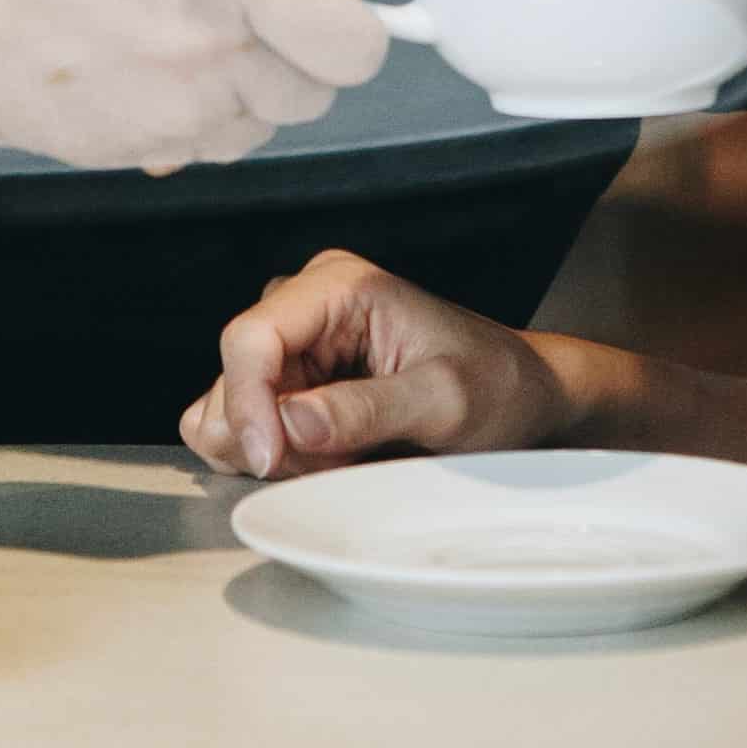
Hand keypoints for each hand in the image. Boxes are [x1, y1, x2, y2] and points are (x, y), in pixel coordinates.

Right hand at [180, 248, 572, 477]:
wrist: (522, 398)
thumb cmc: (498, 387)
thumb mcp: (447, 401)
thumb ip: (369, 409)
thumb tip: (290, 422)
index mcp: (337, 284)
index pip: (249, 338)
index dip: (248, 405)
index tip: (272, 462)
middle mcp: (303, 304)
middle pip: (230, 381)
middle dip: (273, 438)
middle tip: (342, 462)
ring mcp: (292, 344)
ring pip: (225, 411)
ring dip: (275, 453)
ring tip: (344, 458)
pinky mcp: (288, 382)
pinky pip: (238, 429)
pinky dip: (273, 458)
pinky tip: (328, 459)